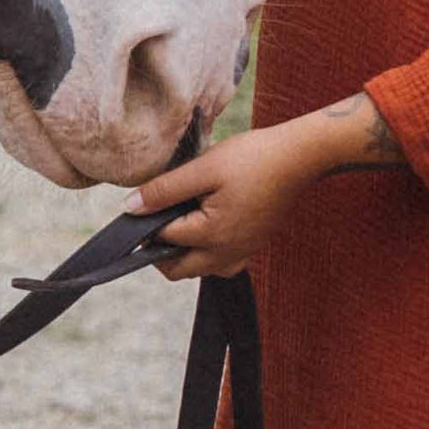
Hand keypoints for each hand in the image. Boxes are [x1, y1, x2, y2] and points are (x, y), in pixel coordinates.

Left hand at [124, 94, 402, 279]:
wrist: (299, 158)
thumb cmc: (252, 158)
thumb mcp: (203, 168)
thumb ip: (165, 190)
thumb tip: (130, 208)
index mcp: (211, 235)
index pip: (162, 240)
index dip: (145, 223)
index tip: (139, 205)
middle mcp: (226, 254)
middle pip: (178, 270)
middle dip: (158, 252)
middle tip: (152, 222)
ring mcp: (242, 253)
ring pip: (200, 270)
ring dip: (183, 255)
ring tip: (179, 222)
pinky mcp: (253, 247)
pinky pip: (221, 264)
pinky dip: (206, 254)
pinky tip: (206, 228)